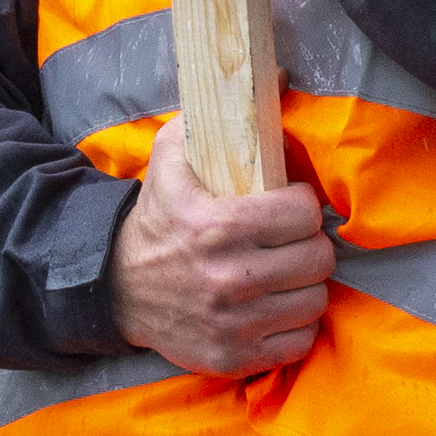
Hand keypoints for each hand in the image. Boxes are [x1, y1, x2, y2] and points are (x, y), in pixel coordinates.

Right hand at [105, 115, 334, 377]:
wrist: (116, 287)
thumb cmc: (159, 216)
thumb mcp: (173, 154)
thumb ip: (221, 115)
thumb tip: (282, 77)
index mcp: (216, 226)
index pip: (304, 213)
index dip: (301, 206)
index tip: (288, 206)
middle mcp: (227, 279)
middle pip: (318, 259)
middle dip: (309, 245)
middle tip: (291, 241)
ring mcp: (232, 324)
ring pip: (315, 301)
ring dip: (305, 285)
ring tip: (285, 272)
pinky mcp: (233, 358)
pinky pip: (299, 342)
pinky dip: (294, 324)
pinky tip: (275, 305)